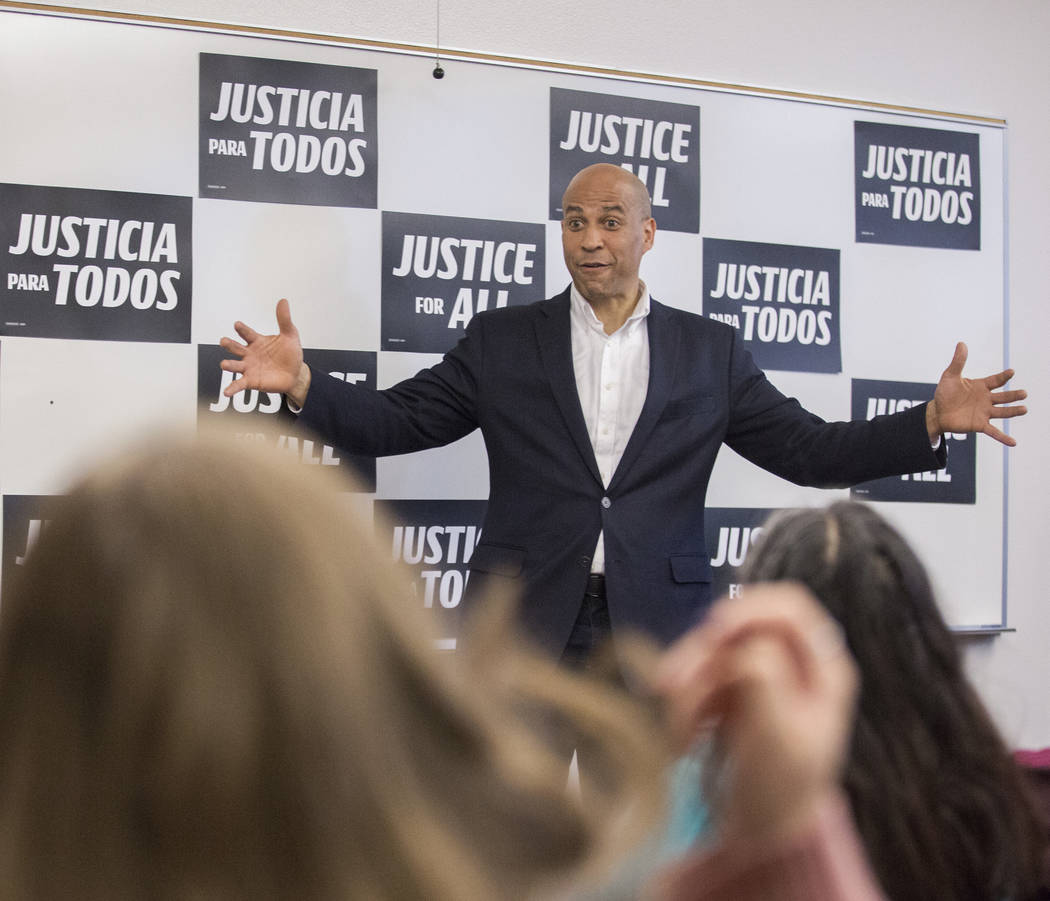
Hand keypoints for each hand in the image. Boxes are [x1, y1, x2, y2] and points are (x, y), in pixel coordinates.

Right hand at [219, 299, 310, 406]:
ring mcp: (249, 368)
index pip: (247, 333)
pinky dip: (231, 388)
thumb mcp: (290, 335)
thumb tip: (283, 301)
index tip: (237, 325)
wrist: (296, 374)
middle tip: (224, 341)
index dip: (242, 329)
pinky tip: (226, 392)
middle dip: (229, 344)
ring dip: (229, 364)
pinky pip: (239, 384)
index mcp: (257, 341)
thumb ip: (284, 320)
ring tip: (224, 364)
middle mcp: (249, 354)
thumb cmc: (290, 354)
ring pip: (235, 365)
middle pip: (236, 348)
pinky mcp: (251, 381)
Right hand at [655, 583, 857, 844]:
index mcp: (822, 667)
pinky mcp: (727, 691)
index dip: (750, 608)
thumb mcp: (780, 735)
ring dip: (685, 690)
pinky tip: (683, 742)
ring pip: (707, 652)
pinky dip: (682, 707)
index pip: (789, 607)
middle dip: (700, 657)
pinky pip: (694, 679)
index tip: (714, 631)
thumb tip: (743, 647)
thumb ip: (764, 679)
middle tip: (669, 687)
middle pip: (737, 627)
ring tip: (680, 738)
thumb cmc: (782, 787)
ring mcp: (756, 675)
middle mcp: (789, 662)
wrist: (762, 832)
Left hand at [927, 342, 1026, 445]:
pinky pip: (994, 432)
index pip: (996, 380)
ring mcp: (984, 413)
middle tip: (1023, 393)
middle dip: (1013, 395)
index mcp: (981, 387)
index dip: (1003, 377)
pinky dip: (1003, 437)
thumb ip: (958, 361)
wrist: (937, 412)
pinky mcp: (979, 425)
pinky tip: (1013, 443)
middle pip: (1003, 397)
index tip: (1011, 372)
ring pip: (1002, 412)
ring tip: (1024, 409)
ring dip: (1013, 412)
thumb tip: (962, 343)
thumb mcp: (950, 376)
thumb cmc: (944, 393)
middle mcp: (986, 399)